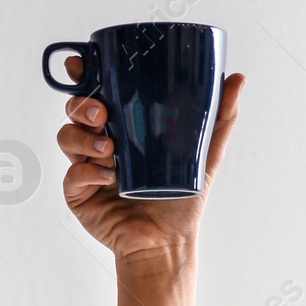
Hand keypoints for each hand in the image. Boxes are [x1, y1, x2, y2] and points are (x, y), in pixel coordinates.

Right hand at [59, 58, 245, 270]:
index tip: (81, 64)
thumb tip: (238, 78)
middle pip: (76, 110)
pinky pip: (72, 175)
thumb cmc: (183, 199)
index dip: (83, 74)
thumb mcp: (205, 154)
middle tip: (102, 113)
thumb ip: (220, 117)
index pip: (97, 92)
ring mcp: (86, 167)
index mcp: (123, 126)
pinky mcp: (79, 194)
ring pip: (67, 137)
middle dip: (82, 105)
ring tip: (109, 150)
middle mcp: (100, 142)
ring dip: (83, 137)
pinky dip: (87, 172)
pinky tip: (108, 177)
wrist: (168, 241)